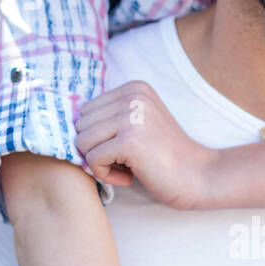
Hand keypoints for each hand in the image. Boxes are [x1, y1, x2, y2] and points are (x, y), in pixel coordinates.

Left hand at [76, 80, 216, 210]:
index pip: (85, 111)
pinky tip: (131, 176)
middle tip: (127, 160)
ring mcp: (132, 117)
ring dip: (101, 163)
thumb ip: (109, 116)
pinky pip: (92, 160)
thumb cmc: (163, 156)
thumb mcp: (137, 123)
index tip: (127, 148)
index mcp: (134, 87)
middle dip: (98, 149)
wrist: (199, 177)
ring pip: (83, 142)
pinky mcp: (130, 141)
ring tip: (129, 166)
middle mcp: (133, 96)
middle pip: (81, 126)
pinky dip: (106, 175)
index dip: (100, 136)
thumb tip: (65, 120)